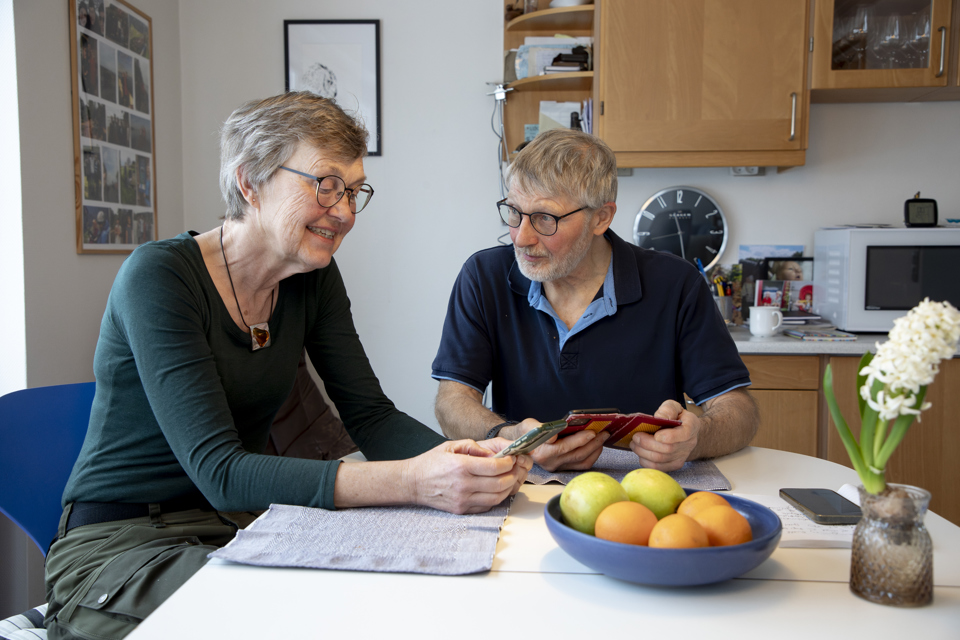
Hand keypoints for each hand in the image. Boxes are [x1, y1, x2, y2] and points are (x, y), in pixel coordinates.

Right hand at [405, 440, 531, 513]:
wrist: (412, 483)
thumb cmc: (430, 463)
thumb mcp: (450, 446)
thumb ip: (473, 447)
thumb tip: (493, 453)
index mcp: (461, 466)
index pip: (495, 467)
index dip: (508, 462)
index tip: (511, 458)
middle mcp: (463, 485)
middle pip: (500, 483)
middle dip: (513, 475)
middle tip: (514, 468)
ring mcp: (463, 500)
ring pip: (496, 498)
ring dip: (508, 488)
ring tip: (508, 478)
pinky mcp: (462, 510)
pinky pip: (487, 506)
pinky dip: (496, 498)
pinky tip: (496, 489)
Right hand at [506, 418, 606, 471]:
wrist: (522, 444)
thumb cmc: (526, 433)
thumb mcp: (528, 426)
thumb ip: (538, 428)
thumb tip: (554, 432)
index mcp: (542, 453)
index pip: (561, 447)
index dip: (577, 440)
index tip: (590, 432)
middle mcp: (550, 463)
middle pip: (576, 454)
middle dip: (592, 442)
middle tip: (603, 432)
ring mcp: (558, 467)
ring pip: (581, 461)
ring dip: (595, 449)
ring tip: (603, 438)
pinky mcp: (564, 468)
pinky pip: (581, 465)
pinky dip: (592, 456)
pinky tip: (597, 446)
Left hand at [628, 399, 699, 470]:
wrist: (685, 432)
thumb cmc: (677, 417)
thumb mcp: (674, 407)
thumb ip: (668, 409)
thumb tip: (659, 417)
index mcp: (691, 426)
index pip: (684, 434)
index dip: (670, 436)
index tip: (656, 435)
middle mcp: (689, 443)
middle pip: (667, 449)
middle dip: (647, 443)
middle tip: (635, 436)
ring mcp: (682, 456)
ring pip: (660, 459)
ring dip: (643, 452)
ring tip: (634, 443)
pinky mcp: (674, 465)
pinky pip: (658, 467)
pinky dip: (645, 460)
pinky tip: (640, 452)